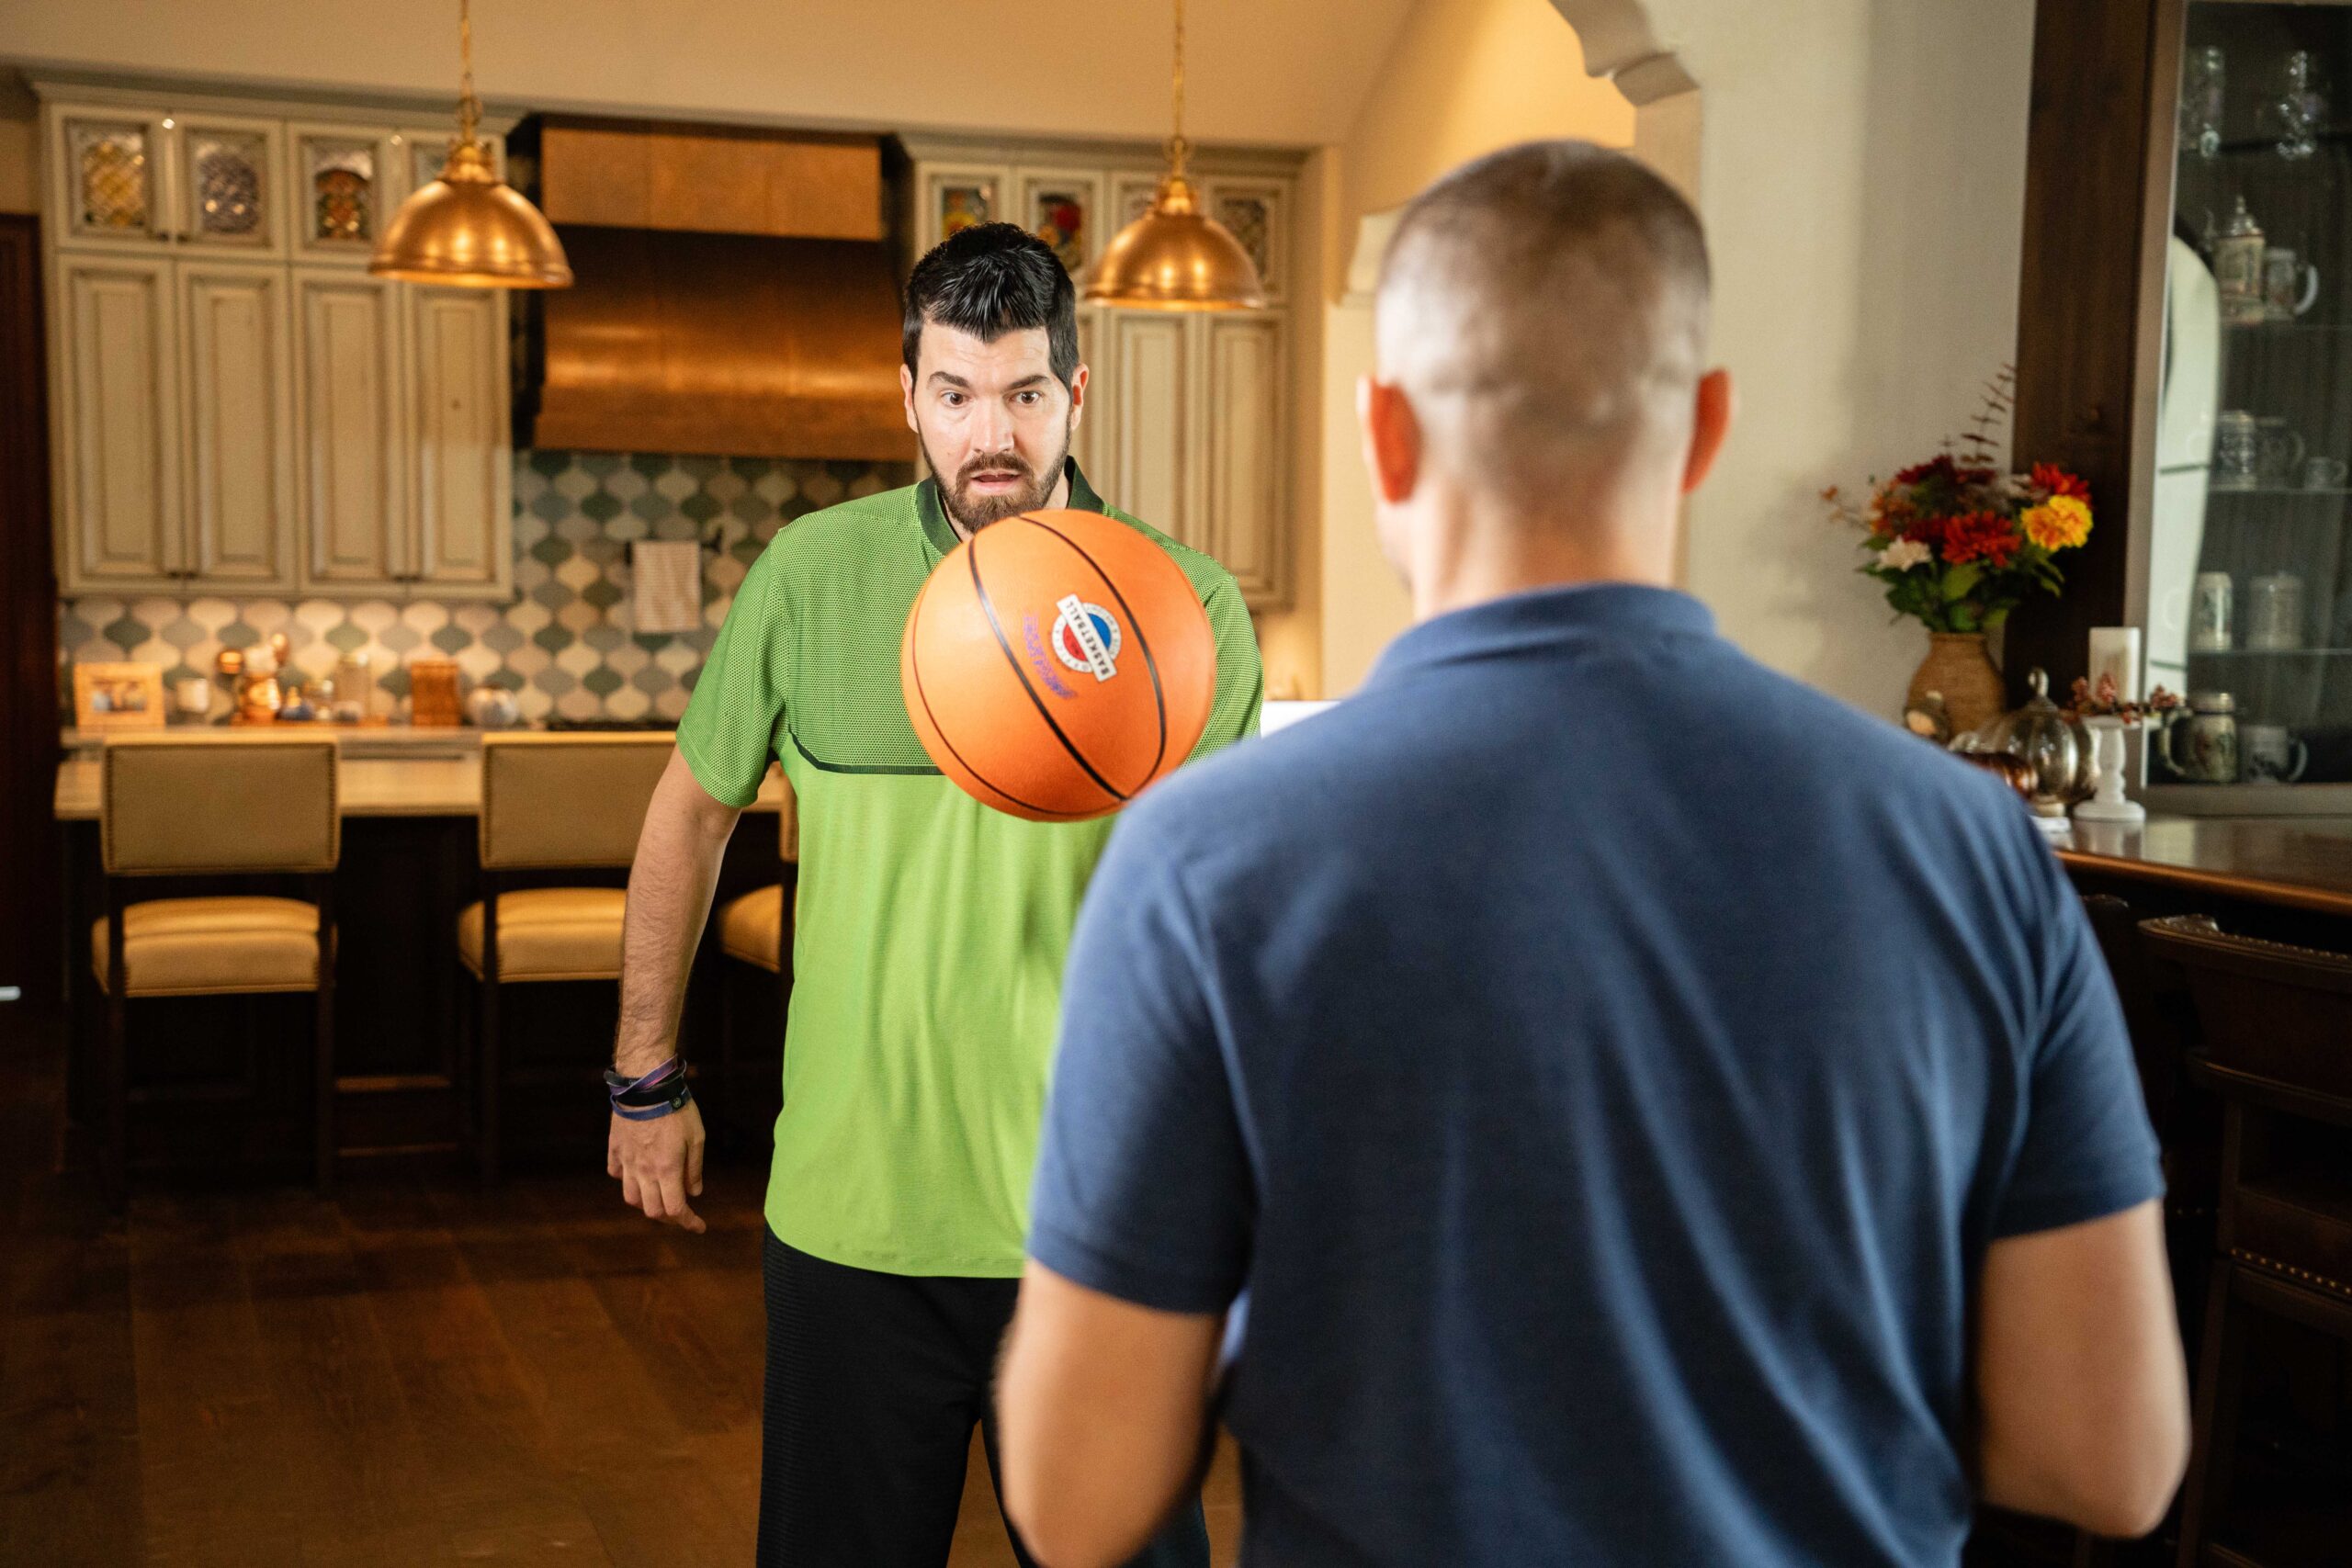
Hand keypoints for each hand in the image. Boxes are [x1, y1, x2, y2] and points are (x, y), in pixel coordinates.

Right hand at [608, 1097, 707, 1232]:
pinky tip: (637, 1175)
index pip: (676, 1209)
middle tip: (681, 1212)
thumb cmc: (676, 1109)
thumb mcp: (696, 1137)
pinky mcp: (615, 1150)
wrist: (645, 1086)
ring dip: (646, 1203)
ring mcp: (626, 1162)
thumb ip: (694, 1169)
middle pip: (651, 1210)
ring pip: (631, 1197)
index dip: (688, 1223)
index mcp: (667, 1170)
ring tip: (658, 1196)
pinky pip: (616, 1174)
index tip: (699, 1226)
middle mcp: (644, 1172)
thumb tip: (694, 1193)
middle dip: (668, 1217)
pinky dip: (626, 1181)